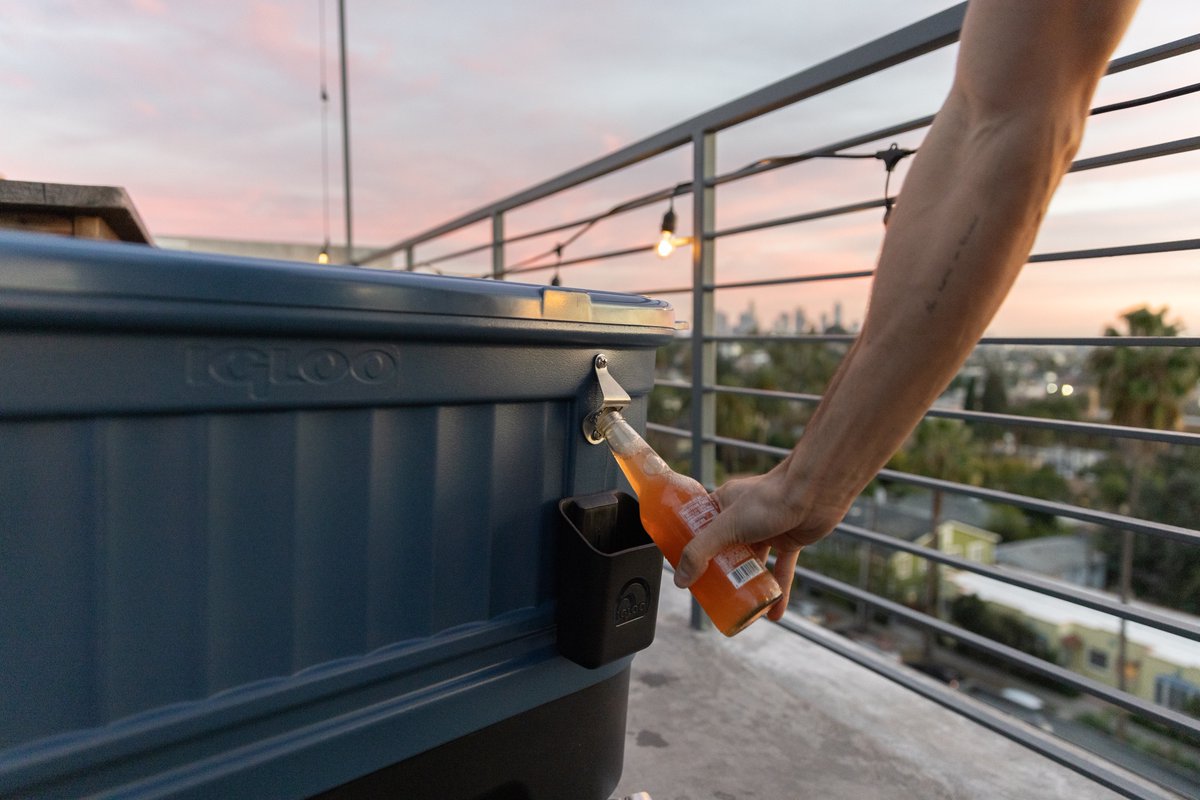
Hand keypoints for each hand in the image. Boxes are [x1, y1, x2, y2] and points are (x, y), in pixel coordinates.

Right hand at [673, 467, 845, 621]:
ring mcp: (767, 529)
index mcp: (724, 504)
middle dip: (721, 574)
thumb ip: (701, 552)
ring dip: (749, 584)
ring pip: (754, 562)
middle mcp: (744, 517)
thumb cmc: (770, 500)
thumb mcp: (727, 526)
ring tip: (740, 607)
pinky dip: (778, 589)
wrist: (814, 493)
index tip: (687, 572)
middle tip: (712, 596)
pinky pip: (781, 570)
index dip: (693, 550)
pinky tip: (774, 612)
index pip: (701, 529)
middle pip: (727, 550)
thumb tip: (681, 580)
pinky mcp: (789, 541)